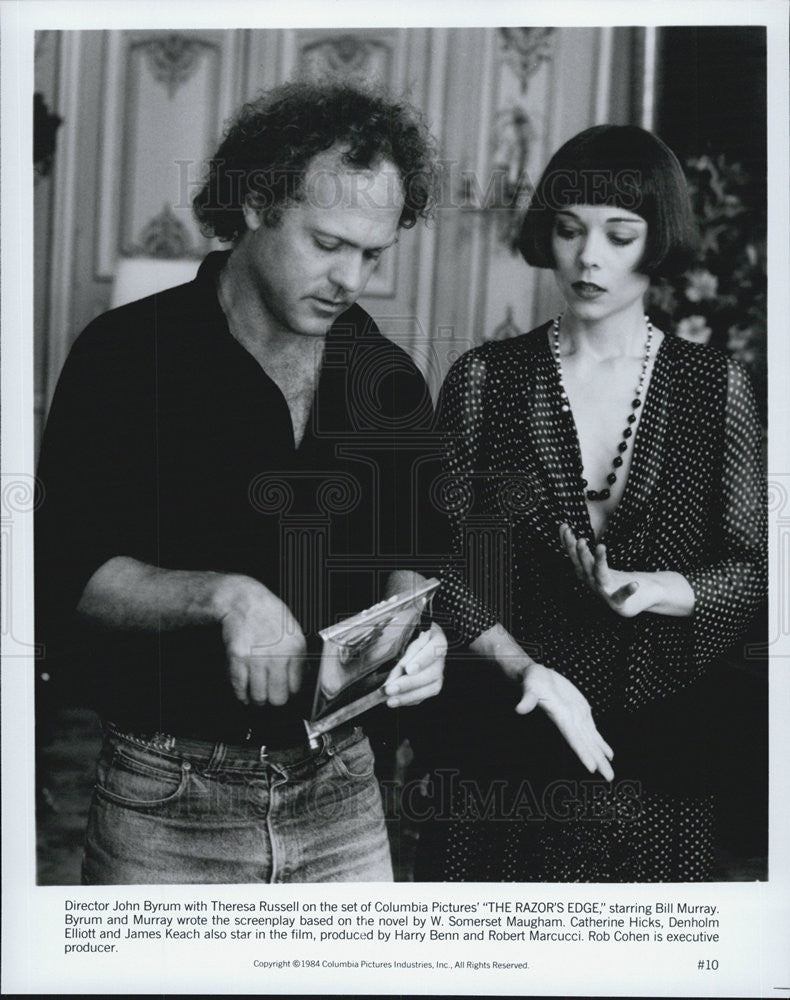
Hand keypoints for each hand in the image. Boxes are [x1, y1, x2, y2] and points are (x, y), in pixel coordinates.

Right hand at [217, 576, 305, 705]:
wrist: (244, 601)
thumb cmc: (269, 614)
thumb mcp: (293, 631)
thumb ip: (298, 656)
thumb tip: (303, 676)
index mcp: (295, 649)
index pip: (296, 687)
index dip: (289, 690)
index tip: (284, 689)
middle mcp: (277, 656)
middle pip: (278, 698)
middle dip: (273, 699)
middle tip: (270, 693)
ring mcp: (257, 659)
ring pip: (259, 698)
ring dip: (257, 699)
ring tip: (257, 692)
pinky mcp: (238, 659)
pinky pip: (240, 688)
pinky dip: (241, 694)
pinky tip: (244, 692)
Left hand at [383, 622, 446, 707]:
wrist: (420, 648)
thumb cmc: (413, 644)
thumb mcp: (408, 644)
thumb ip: (404, 658)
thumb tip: (393, 679)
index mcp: (437, 641)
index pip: (433, 650)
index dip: (421, 661)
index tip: (408, 669)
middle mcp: (441, 660)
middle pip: (431, 673)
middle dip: (409, 683)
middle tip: (390, 689)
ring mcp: (440, 674)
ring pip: (430, 688)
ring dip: (408, 696)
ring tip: (391, 701)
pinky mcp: (433, 687)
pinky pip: (424, 696)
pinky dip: (408, 700)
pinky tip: (396, 701)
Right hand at [516, 659, 614, 780]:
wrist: (538, 675)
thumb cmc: (532, 680)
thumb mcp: (530, 686)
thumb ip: (527, 698)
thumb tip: (519, 709)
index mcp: (560, 716)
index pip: (572, 738)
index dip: (582, 752)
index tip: (592, 768)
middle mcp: (570, 721)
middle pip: (585, 744)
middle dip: (597, 761)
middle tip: (609, 778)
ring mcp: (577, 718)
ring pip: (591, 741)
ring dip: (600, 756)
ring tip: (609, 773)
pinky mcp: (581, 711)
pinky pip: (592, 731)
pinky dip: (600, 743)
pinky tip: (608, 754)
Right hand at [560, 523, 659, 617]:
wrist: (635, 603)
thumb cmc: (615, 580)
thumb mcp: (596, 564)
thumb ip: (584, 552)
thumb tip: (565, 528)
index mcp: (587, 573)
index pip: (574, 556)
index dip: (568, 543)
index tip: (564, 526)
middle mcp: (593, 582)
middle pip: (584, 566)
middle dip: (581, 553)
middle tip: (579, 539)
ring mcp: (605, 593)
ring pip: (600, 575)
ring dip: (599, 562)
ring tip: (601, 546)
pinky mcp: (620, 602)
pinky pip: (623, 596)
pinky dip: (627, 590)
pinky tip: (635, 585)